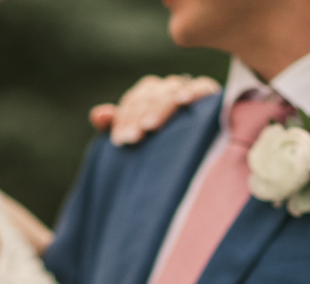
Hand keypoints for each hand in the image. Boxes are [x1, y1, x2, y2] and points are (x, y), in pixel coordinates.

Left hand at [91, 74, 221, 146]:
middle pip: (152, 93)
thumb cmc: (165, 157)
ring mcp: (191, 92)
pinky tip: (183, 101)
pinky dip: (192, 91)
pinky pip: (202, 87)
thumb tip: (97, 115)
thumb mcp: (139, 144)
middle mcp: (171, 90)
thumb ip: (118, 128)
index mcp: (153, 97)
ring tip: (149, 127)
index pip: (136, 98)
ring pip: (171, 90)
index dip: (124, 117)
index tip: (120, 141)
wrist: (202, 171)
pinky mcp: (212, 97)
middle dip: (138, 116)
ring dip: (159, 107)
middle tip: (130, 140)